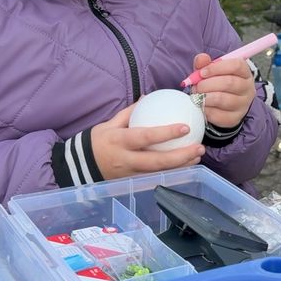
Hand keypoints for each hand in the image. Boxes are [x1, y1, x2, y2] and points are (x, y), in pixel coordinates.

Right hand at [90, 102, 205, 180]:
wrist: (81, 167)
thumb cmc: (98, 142)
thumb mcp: (109, 124)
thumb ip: (130, 112)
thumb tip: (148, 97)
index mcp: (120, 141)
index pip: (145, 137)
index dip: (166, 133)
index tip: (185, 127)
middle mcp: (127, 159)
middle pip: (157, 161)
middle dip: (181, 156)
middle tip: (199, 148)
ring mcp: (131, 174)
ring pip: (160, 173)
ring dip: (182, 166)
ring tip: (198, 156)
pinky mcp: (134, 183)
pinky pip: (156, 178)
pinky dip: (173, 172)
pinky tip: (186, 165)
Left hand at [191, 53, 254, 127]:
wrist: (224, 105)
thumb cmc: (218, 83)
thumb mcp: (212, 71)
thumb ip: (205, 63)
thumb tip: (201, 59)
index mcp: (244, 72)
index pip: (236, 66)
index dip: (217, 68)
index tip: (202, 72)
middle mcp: (248, 88)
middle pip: (229, 82)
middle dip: (208, 84)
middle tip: (197, 87)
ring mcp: (243, 105)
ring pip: (223, 99)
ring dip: (205, 97)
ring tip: (197, 96)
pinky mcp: (235, 119)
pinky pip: (218, 115)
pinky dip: (206, 110)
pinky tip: (202, 106)